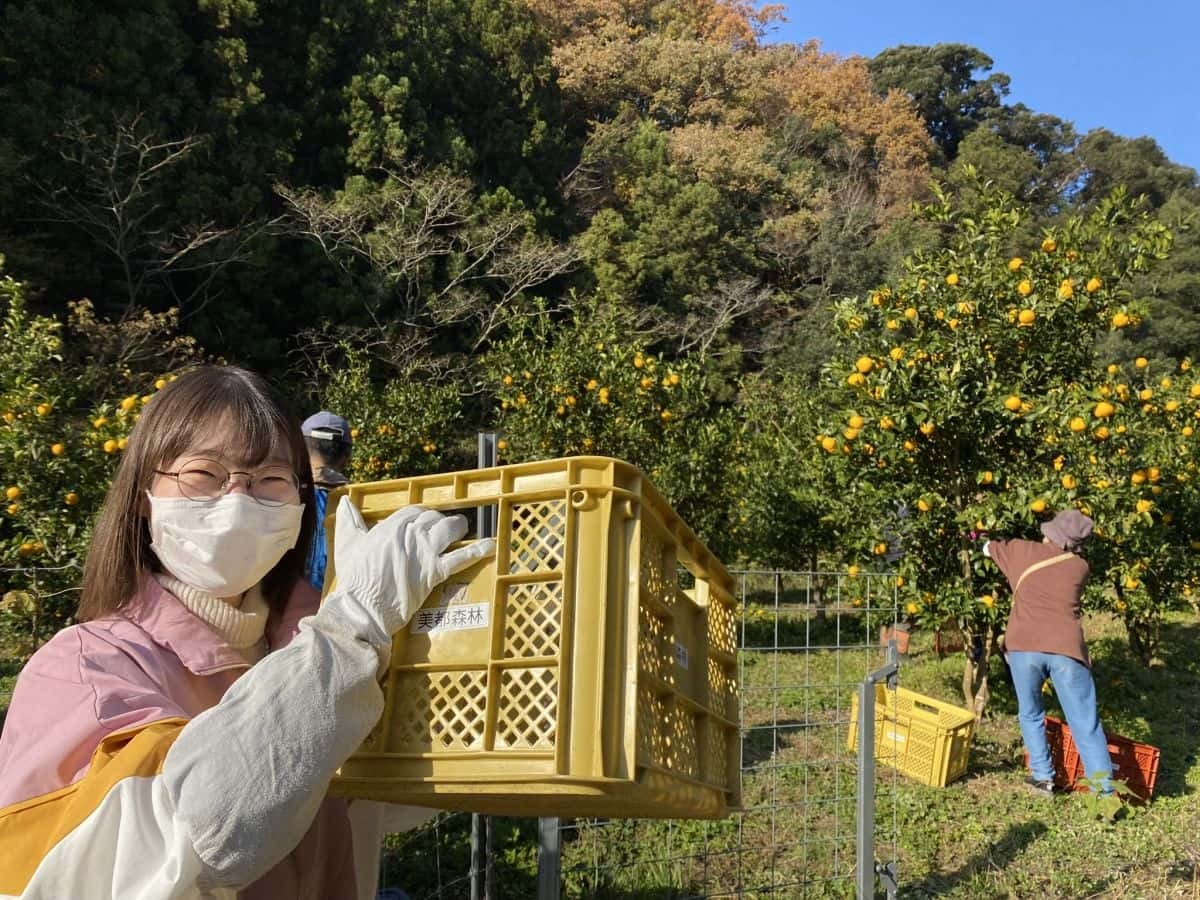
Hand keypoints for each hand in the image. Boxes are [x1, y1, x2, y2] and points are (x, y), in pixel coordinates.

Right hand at [332, 496, 495, 634]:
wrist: (362, 607)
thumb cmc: (354, 580)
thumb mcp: (347, 545)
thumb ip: (350, 523)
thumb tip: (345, 503)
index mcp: (391, 526)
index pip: (416, 511)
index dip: (424, 516)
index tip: (426, 521)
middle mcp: (411, 534)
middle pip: (435, 519)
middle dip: (441, 523)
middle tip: (444, 529)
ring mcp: (425, 552)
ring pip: (450, 531)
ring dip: (459, 528)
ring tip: (463, 529)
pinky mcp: (434, 572)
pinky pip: (461, 557)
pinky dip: (477, 551)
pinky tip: (489, 546)